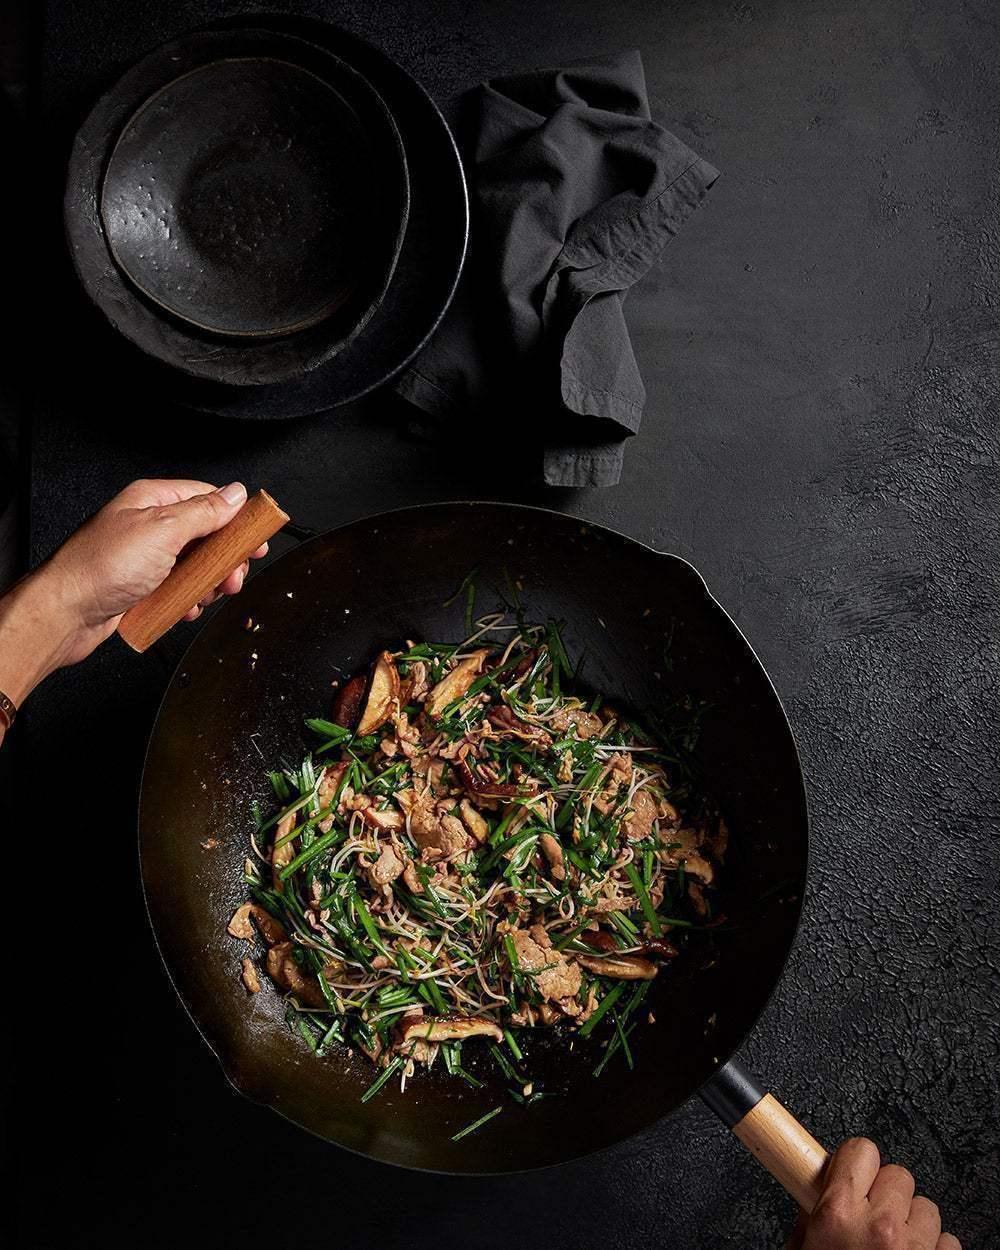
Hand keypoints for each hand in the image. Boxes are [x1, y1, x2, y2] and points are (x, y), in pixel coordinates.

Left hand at [0, 478, 265, 718]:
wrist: (65, 613)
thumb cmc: (101, 567)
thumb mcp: (163, 530)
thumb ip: (204, 511)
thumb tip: (235, 494)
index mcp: (153, 501)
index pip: (207, 498)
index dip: (236, 518)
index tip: (256, 538)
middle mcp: (149, 526)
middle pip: (206, 535)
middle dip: (225, 558)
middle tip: (235, 576)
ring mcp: (146, 558)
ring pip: (195, 566)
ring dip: (208, 583)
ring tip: (208, 595)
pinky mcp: (142, 586)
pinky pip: (178, 589)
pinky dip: (188, 600)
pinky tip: (186, 607)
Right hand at [787, 1139, 959, 1249]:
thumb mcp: (803, 1248)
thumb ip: (808, 1217)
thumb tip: (811, 1194)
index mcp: (839, 1214)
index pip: (859, 1149)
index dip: (855, 1161)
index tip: (852, 1170)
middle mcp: (880, 1226)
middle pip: (896, 1173)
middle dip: (885, 1192)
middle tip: (871, 1215)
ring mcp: (914, 1247)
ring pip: (925, 1206)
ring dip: (911, 1221)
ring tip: (893, 1242)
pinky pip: (947, 1239)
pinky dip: (932, 1247)